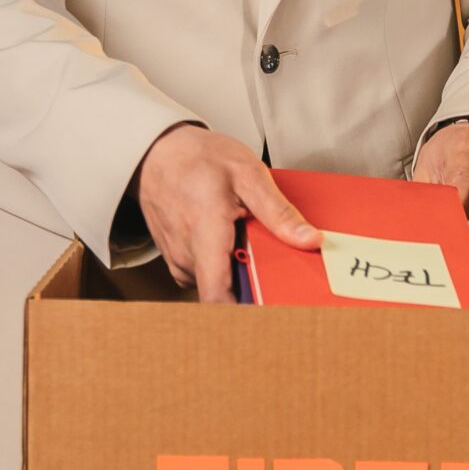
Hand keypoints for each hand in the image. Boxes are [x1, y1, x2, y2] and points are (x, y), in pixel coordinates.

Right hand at [135, 124, 318, 301]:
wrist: (158, 152)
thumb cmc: (198, 159)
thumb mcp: (247, 174)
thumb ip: (279, 212)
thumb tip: (310, 240)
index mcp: (205, 235)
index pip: (217, 297)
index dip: (244, 317)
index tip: (273, 317)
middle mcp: (188, 255)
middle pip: (226, 294)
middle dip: (255, 288)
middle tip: (278, 269)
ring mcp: (180, 261)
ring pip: (219, 285)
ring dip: (240, 274)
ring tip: (251, 245)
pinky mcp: (179, 262)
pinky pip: (208, 275)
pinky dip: (226, 266)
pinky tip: (234, 244)